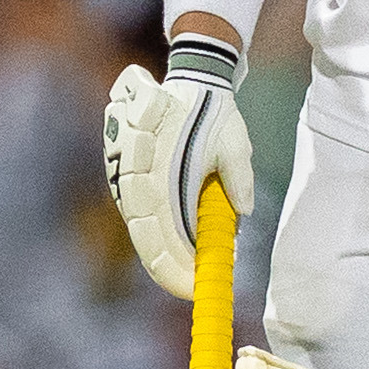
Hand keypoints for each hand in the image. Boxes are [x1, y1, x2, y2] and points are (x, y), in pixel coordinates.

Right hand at [102, 56, 257, 299]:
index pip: (162, 233)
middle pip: (146, 237)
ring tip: (186, 274)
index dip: (174, 266)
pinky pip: (138, 211)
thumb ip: (238, 179)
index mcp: (162, 172)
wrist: (188, 78)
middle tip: (191, 290)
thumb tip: (242, 213)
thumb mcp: (236, 144)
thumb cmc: (213, 111)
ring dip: (161, 252)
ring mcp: (126, 174)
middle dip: (168, 268)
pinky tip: (174, 247)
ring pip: (139, 227)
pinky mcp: (125, 171)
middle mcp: (137, 177)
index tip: (193, 288)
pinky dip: (154, 233)